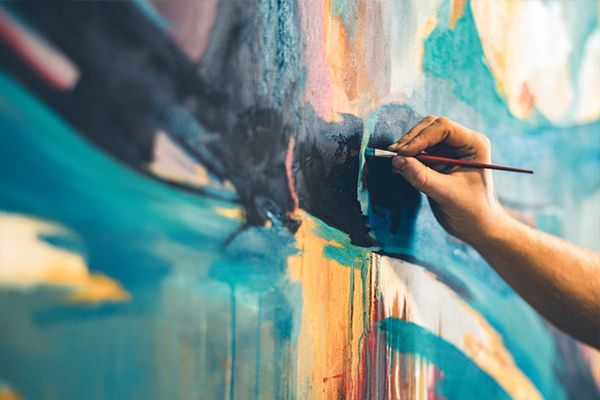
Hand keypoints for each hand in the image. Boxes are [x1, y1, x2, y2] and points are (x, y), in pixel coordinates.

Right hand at [388, 116, 505, 244]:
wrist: (475, 226)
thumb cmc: (470, 211)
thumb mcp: (446, 194)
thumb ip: (422, 177)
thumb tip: (397, 161)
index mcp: (473, 144)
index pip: (443, 128)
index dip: (421, 137)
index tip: (403, 152)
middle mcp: (461, 142)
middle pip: (430, 127)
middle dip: (411, 140)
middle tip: (393, 154)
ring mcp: (449, 150)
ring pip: (421, 137)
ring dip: (407, 147)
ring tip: (394, 161)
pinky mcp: (437, 160)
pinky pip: (418, 151)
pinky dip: (407, 157)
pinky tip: (399, 166)